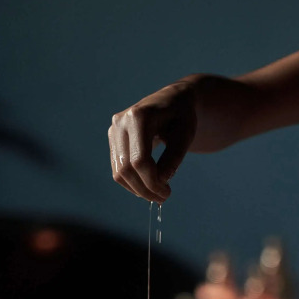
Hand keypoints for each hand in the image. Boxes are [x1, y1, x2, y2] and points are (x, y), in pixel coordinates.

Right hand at [109, 79, 197, 202]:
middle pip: (126, 168)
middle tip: (163, 198)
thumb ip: (173, 158)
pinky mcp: (113, 138)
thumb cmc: (182, 117)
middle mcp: (121, 122)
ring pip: (118, 172)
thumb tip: (160, 182)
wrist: (172, 101)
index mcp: (139, 116)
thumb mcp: (185, 136)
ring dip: (137, 189)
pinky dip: (132, 181)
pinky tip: (148, 185)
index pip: (140, 160)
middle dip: (144, 189)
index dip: (152, 182)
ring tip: (157, 194)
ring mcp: (114, 130)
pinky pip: (118, 168)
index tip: (167, 193)